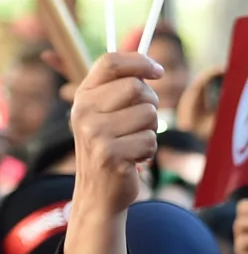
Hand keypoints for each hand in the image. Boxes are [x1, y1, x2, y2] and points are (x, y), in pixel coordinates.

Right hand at [67, 52, 161, 253]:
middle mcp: (83, 111)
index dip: (139, 61)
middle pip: (137, 88)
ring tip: (133, 143)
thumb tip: (152, 68)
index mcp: (83, 96)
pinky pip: (150, 141)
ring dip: (151, 131)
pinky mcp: (110, 154)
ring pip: (149, 115)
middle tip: (142, 123)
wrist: (99, 192)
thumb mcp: (108, 114)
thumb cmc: (111, 147)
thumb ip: (123, 89)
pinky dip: (149, 151)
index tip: (158, 71)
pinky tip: (133, 159)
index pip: (110, 62)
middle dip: (151, 105)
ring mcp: (94, 133)